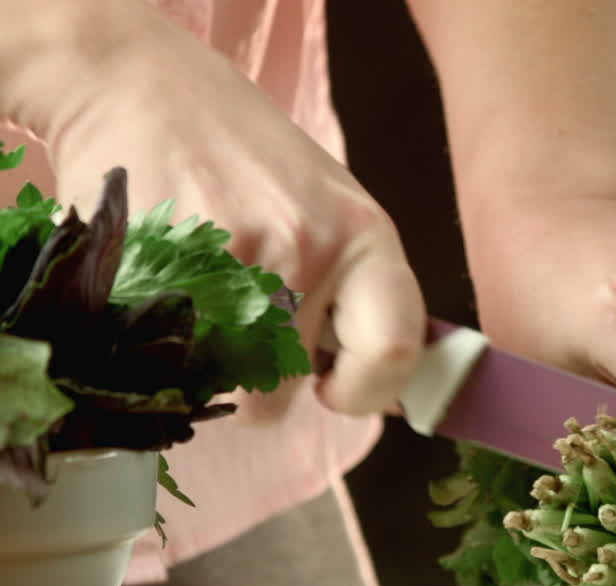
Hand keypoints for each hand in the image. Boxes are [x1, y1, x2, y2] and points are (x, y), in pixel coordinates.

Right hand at [3, 0, 423, 417]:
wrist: (144, 87)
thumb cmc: (247, 156)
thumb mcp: (330, 209)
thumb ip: (354, 290)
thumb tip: (372, 385)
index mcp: (366, 237)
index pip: (394, 351)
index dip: (365, 390)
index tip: (332, 385)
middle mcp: (309, 249)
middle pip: (284, 388)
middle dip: (261, 379)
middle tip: (243, 327)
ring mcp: (234, 258)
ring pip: (222, 384)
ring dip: (207, 366)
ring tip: (201, 304)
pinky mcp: (163, 266)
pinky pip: (167, 359)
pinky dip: (162, 348)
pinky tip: (165, 294)